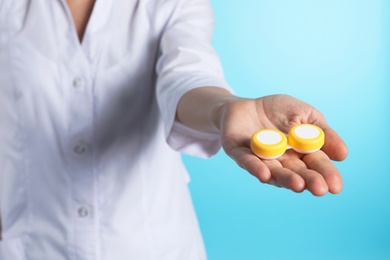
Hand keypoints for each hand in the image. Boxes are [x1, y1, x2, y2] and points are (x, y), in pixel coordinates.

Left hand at [218, 94, 347, 195]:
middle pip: (296, 173)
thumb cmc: (280, 111)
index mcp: (300, 154)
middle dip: (308, 181)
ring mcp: (260, 159)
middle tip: (320, 189)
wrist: (247, 104)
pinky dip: (256, 168)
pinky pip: (247, 162)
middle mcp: (281, 161)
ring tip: (298, 185)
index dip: (326, 175)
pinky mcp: (239, 153)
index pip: (315, 166)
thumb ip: (323, 133)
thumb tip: (343, 154)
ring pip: (274, 171)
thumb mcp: (306, 115)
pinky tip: (265, 175)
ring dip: (285, 179)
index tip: (335, 187)